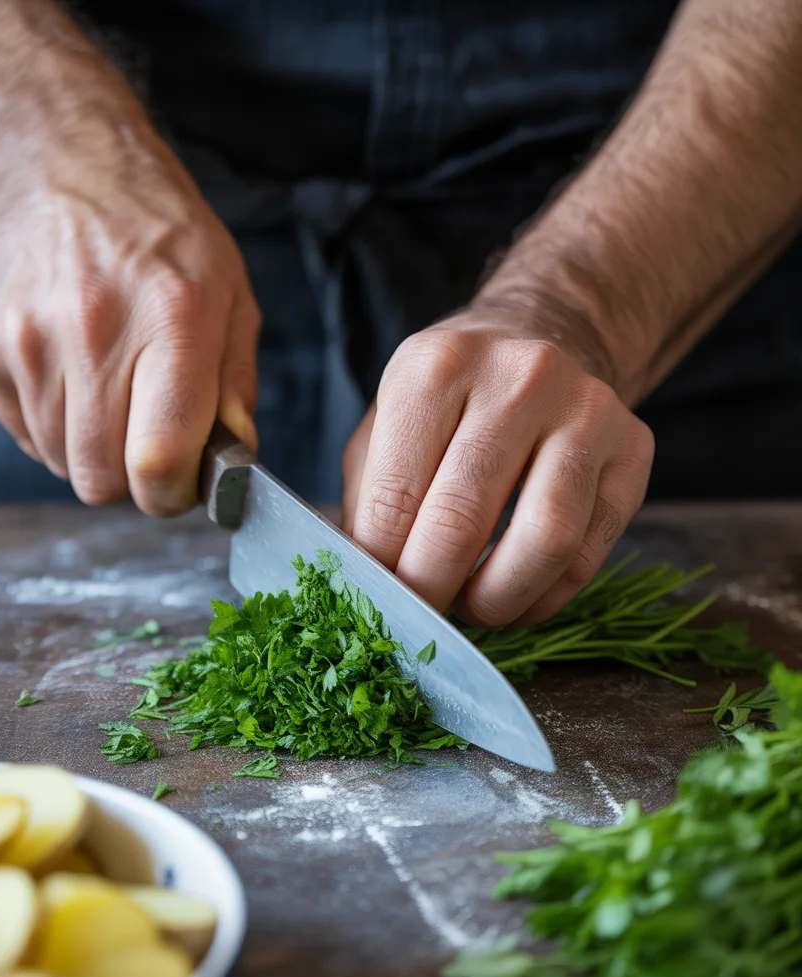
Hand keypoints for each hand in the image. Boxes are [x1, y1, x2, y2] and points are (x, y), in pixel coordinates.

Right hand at [0, 123, 259, 515]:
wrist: (67, 169)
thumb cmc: (164, 240)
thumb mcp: (232, 299)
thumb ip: (237, 389)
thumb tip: (233, 462)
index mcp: (171, 321)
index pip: (158, 460)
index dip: (172, 493)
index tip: (182, 481)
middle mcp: (92, 331)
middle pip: (101, 479)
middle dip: (133, 480)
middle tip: (150, 440)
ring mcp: (27, 340)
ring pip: (62, 464)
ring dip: (94, 450)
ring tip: (112, 391)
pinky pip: (26, 435)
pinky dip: (56, 426)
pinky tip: (75, 375)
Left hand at [342, 307, 653, 626]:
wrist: (542, 337)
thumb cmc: (449, 400)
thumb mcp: (385, 424)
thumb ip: (368, 500)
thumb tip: (367, 585)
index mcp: (436, 368)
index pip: (393, 498)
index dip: (382, 568)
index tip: (381, 599)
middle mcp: (518, 378)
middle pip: (462, 521)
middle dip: (433, 590)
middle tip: (422, 615)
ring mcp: (586, 410)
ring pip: (546, 542)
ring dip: (498, 600)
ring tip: (473, 607)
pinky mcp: (633, 449)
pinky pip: (589, 555)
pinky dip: (545, 598)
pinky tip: (516, 596)